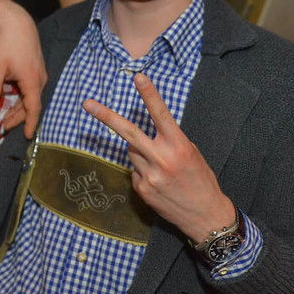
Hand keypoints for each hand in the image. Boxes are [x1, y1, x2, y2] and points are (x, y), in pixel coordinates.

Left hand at [0, 9, 45, 138]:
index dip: (29, 123)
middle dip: (19, 117)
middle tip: (4, 126)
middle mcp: (40, 78)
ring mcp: (39, 72)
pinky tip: (11, 98)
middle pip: (30, 104)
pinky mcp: (35, 67)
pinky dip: (21, 96)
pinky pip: (30, 88)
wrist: (16, 22)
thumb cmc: (5, 44)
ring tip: (6, 115)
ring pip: (30, 96)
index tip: (27, 136)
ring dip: (19, 106)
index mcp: (32, 81)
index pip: (33, 108)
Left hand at [82, 73, 233, 241]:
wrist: (205, 216)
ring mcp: (149, 176)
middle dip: (106, 117)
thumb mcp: (192, 154)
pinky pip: (134, 170)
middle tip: (87, 103)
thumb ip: (168, 141)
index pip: (161, 115)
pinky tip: (159, 181)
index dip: (150, 95)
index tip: (138, 77)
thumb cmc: (201, 180)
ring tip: (162, 167)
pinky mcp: (141, 189)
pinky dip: (143, 170)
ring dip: (141, 152)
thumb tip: (143, 135)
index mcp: (178, 146)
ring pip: (132, 151)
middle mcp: (162, 159)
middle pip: (129, 133)